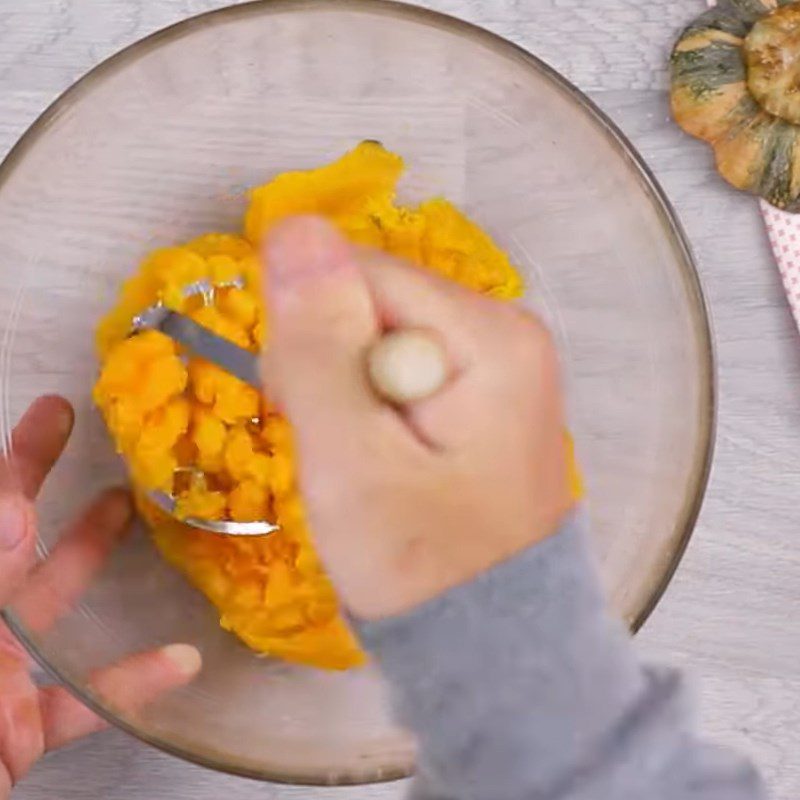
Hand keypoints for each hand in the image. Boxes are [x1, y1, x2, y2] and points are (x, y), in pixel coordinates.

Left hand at [0, 396, 201, 797]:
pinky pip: (83, 697)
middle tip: (100, 444)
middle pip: (19, 546)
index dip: (19, 461)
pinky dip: (130, 682)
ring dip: (95, 562)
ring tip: (141, 516)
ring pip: (54, 608)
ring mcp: (2, 674)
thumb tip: (9, 502)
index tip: (57, 413)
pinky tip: (181, 662)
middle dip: (52, 488)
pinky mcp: (25, 727)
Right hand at [262, 217, 572, 619]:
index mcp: (490, 335)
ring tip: (355, 460)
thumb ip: (320, 345)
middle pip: (373, 299)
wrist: (486, 639)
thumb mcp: (353, 459)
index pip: (362, 276)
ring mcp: (500, 361)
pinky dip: (370, 404)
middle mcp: (507, 330)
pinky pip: (399, 365)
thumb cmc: (419, 563)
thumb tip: (294, 225)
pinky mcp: (483, 390)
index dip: (310, 332)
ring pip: (378, 333)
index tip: (296, 407)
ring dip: (343, 387)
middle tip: (331, 446)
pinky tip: (378, 454)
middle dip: (328, 362)